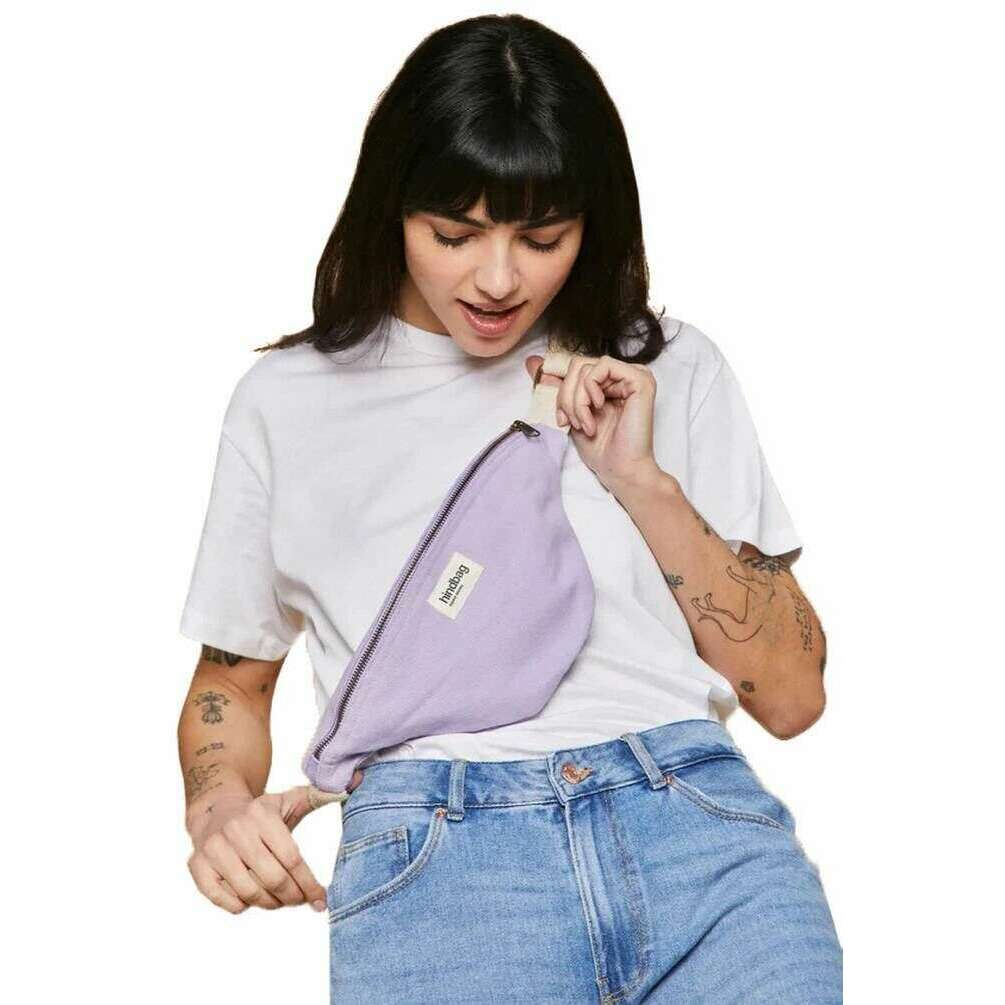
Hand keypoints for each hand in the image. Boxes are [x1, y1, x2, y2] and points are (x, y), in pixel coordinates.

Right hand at [186, 784, 335, 915]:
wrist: (215, 809)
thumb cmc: (261, 812)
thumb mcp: (289, 800)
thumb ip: (320, 795)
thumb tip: (355, 782)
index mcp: (262, 814)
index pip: (292, 858)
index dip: (310, 884)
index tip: (322, 899)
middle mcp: (236, 830)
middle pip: (272, 879)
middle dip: (292, 897)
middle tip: (300, 901)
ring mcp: (213, 849)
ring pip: (249, 893)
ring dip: (270, 904)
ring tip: (279, 900)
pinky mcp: (196, 867)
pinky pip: (224, 901)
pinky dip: (242, 906)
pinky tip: (252, 897)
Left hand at [525, 352, 662, 493]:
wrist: (620, 469)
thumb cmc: (600, 448)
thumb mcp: (570, 413)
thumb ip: (555, 386)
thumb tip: (531, 361)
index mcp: (609, 382)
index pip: (575, 369)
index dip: (561, 391)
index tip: (561, 418)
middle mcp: (622, 375)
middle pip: (578, 366)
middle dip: (567, 397)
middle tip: (572, 423)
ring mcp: (634, 375)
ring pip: (586, 368)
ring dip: (578, 399)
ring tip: (585, 423)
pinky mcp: (640, 379)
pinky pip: (603, 366)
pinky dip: (590, 389)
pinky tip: (598, 408)